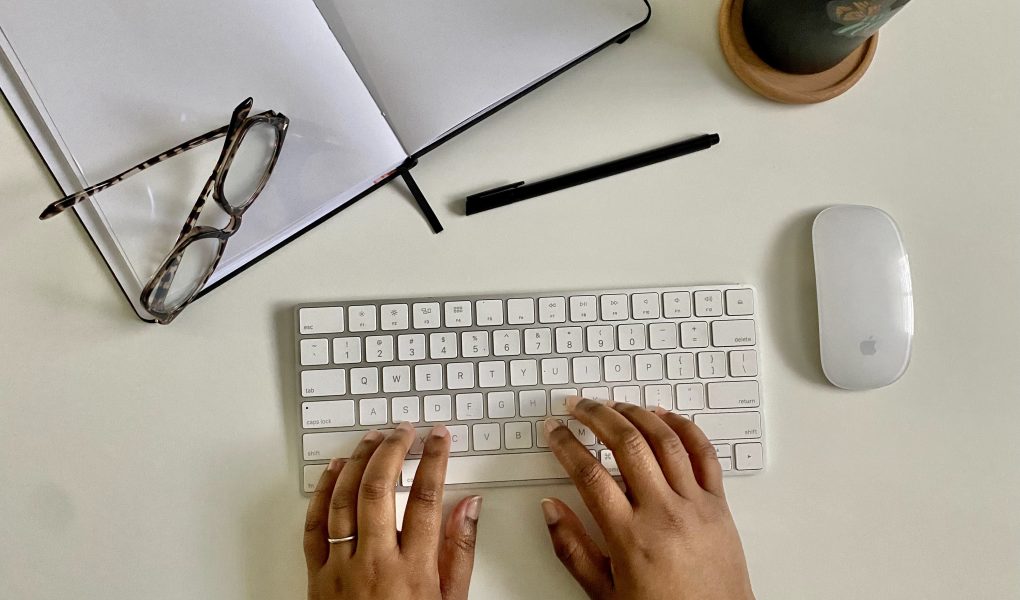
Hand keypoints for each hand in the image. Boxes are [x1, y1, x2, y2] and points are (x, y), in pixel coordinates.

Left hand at [304, 423, 481, 599]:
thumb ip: (460, 551)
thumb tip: (469, 506)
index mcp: (413, 571)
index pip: (426, 499)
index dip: (434, 460)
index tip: (439, 437)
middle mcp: (375, 564)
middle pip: (380, 490)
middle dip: (393, 450)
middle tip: (404, 430)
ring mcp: (341, 569)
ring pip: (344, 500)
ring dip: (359, 462)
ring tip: (373, 438)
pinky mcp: (316, 576)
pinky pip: (314, 525)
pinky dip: (323, 492)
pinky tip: (335, 470)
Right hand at [541, 398, 754, 599]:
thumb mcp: (604, 593)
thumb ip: (572, 548)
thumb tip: (550, 508)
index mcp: (630, 538)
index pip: (589, 475)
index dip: (566, 445)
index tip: (554, 431)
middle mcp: (664, 514)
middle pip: (626, 445)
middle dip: (596, 416)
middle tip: (578, 406)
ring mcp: (695, 505)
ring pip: (665, 440)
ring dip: (635, 413)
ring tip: (614, 405)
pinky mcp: (720, 505)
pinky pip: (704, 453)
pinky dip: (684, 427)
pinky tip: (665, 416)